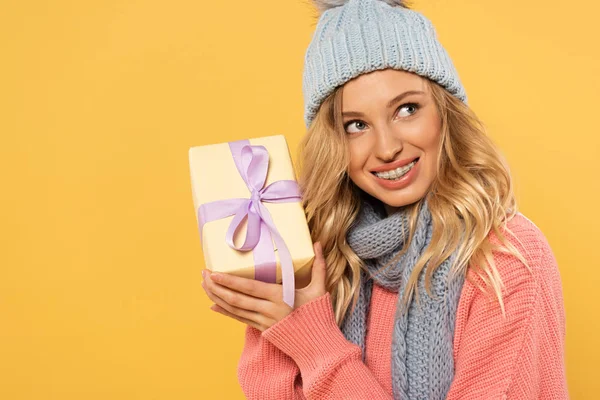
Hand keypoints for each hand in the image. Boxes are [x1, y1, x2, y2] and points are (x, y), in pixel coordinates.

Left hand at [200, 241, 327, 331]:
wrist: (317, 346)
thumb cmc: (318, 315)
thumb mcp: (320, 289)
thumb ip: (319, 266)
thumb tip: (319, 243)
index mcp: (280, 297)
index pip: (249, 288)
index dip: (230, 281)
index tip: (214, 273)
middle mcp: (268, 310)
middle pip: (236, 299)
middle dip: (216, 287)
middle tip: (203, 274)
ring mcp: (263, 321)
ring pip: (234, 309)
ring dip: (217, 297)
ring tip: (204, 285)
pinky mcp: (261, 329)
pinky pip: (239, 319)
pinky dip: (225, 312)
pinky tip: (213, 306)